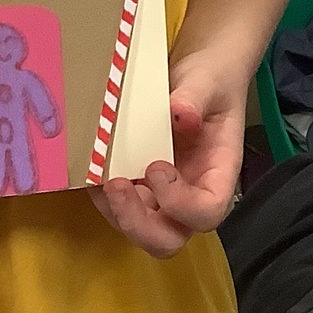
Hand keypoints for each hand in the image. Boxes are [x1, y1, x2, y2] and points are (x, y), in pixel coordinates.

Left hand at [90, 54, 244, 257]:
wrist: (201, 74)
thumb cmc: (213, 80)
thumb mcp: (209, 80)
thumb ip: (197, 97)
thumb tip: (180, 114)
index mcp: (219, 173)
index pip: (207, 211)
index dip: (180, 203)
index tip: (156, 167)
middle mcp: (193, 193)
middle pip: (170, 238)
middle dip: (139, 224)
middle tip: (118, 185)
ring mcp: (166, 195)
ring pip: (142, 230)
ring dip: (117, 213)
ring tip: (100, 178)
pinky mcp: (143, 187)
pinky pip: (123, 208)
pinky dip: (105, 198)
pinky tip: (93, 171)